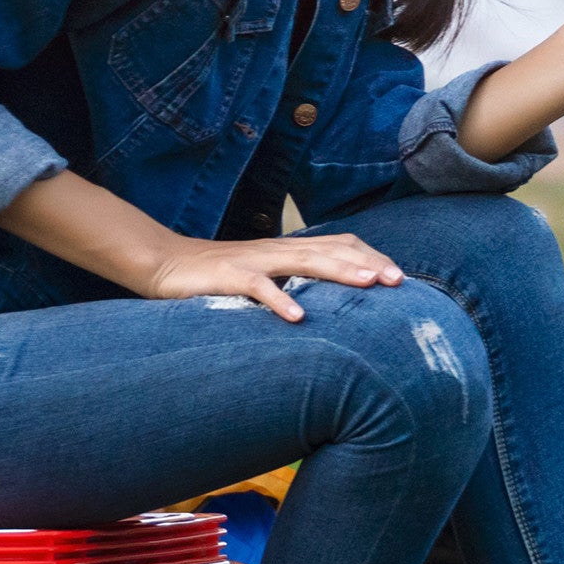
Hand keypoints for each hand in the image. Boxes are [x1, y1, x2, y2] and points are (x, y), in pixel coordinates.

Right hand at [142, 231, 402, 323]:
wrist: (163, 263)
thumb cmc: (218, 276)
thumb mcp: (263, 277)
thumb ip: (293, 282)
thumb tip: (328, 304)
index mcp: (289, 250)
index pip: (341, 245)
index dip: (372, 256)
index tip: (401, 277)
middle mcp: (278, 250)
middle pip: (333, 249)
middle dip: (369, 262)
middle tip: (399, 281)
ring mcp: (254, 261)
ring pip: (305, 261)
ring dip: (340, 271)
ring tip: (369, 284)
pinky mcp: (227, 276)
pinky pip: (258, 286)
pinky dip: (279, 300)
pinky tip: (299, 318)